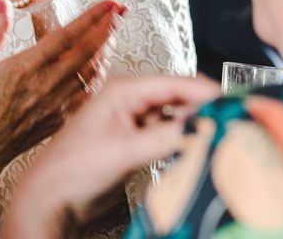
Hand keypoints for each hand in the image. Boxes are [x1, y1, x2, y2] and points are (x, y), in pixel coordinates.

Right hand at [0, 0, 124, 187]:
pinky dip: (98, 76)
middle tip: (121, 10)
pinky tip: (101, 64)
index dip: (91, 18)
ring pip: (91, 72)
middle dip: (108, 27)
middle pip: (87, 52)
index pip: (66, 36)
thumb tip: (3, 1)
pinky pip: (88, 94)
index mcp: (24, 68)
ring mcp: (56, 104)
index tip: (109, 3)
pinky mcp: (60, 119)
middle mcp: (45, 85)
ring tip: (114, 31)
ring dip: (106, 49)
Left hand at [0, 73, 219, 238]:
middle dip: (202, 109)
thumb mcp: (127, 152)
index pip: (177, 82)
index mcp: (124, 89)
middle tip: (227, 123)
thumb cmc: (73, 170)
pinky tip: (192, 149)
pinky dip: (181, 140)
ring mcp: (132, 120)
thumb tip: (206, 128)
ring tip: (215, 137)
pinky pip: (167, 133)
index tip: (233, 103)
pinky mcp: (134, 140)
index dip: (207, 92)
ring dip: (192, 126)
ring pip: (175, 116)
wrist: (49, 200)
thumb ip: (169, 138)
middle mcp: (130, 99)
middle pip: (179, 97)